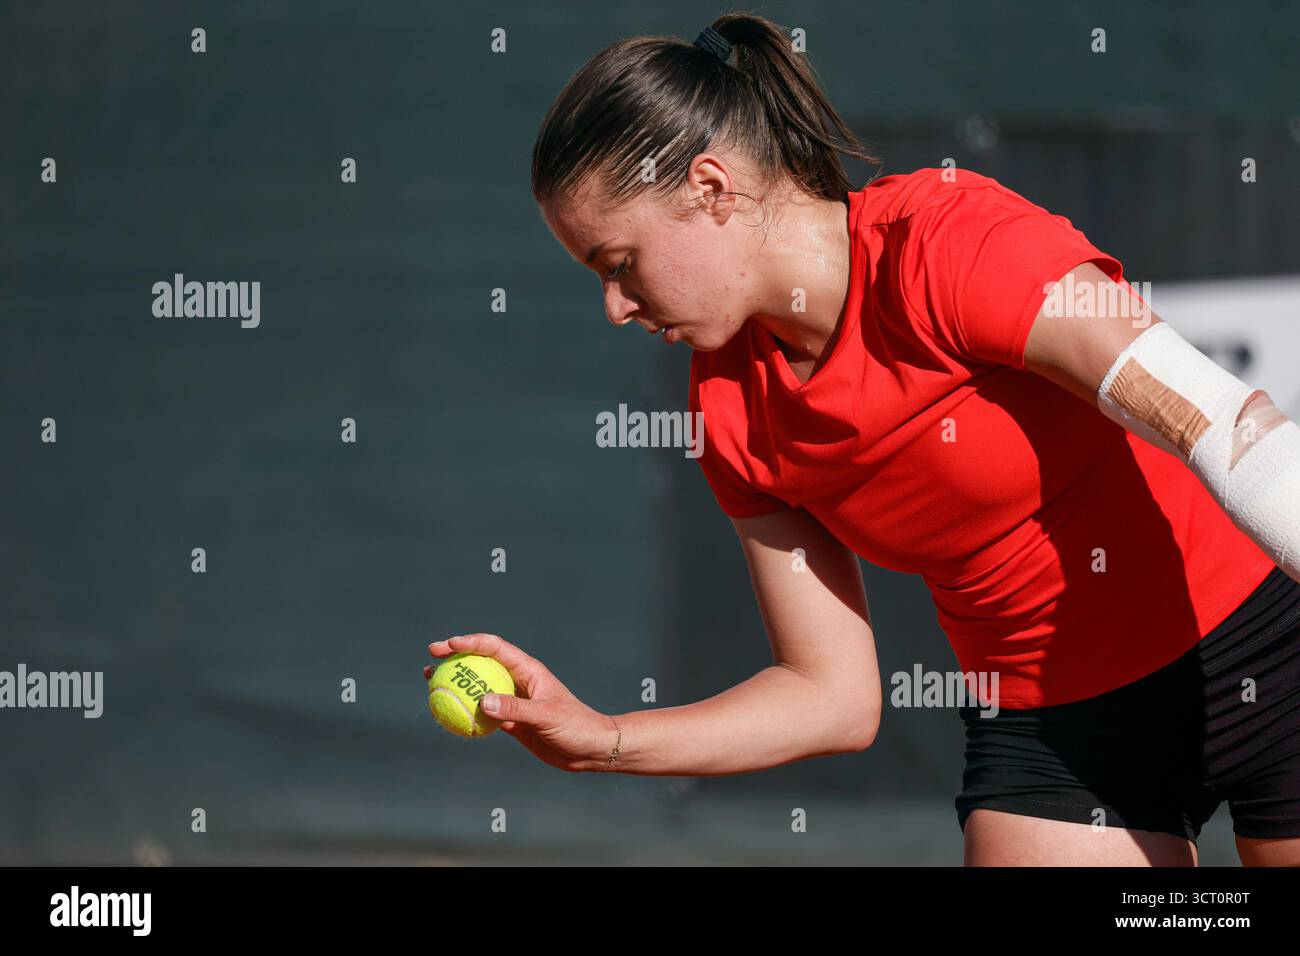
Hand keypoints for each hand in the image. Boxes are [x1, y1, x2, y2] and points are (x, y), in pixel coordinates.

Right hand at [426, 633, 619, 772]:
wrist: (590, 750)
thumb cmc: (575, 726)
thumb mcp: (546, 716)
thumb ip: (514, 709)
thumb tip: (482, 702)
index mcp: (528, 670)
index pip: (495, 648)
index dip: (470, 642)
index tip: (448, 645)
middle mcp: (518, 681)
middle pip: (481, 663)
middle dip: (455, 657)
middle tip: (430, 658)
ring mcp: (513, 701)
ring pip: (478, 687)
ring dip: (455, 684)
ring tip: (429, 682)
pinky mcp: (511, 721)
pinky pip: (483, 714)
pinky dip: (465, 712)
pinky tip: (447, 715)